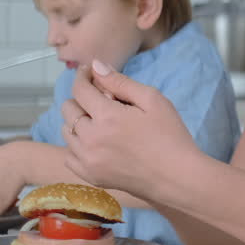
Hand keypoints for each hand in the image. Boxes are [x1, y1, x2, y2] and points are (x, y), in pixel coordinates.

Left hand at [61, 60, 199, 197]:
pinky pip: (69, 155)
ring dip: (78, 121)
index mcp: (107, 116)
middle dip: (81, 98)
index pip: (80, 89)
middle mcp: (91, 138)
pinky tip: (96, 143)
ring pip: (66, 131)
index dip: (82, 76)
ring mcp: (88, 160)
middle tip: (102, 100)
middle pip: (68, 108)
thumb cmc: (171, 136)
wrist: (177, 178)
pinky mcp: (90, 176)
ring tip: (100, 123)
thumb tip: (96, 66)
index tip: (89, 72)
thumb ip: (121, 82)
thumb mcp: (153, 101)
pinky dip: (77, 145)